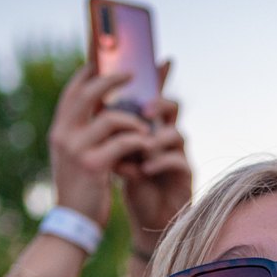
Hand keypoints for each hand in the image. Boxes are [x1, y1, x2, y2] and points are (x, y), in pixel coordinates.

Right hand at [47, 68, 154, 226]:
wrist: (74, 222)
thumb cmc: (82, 188)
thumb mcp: (76, 156)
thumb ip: (85, 133)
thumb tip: (107, 109)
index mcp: (59, 131)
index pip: (71, 92)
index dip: (86, 74)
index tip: (101, 61)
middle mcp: (63, 135)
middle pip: (89, 93)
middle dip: (112, 79)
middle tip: (132, 73)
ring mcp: (76, 149)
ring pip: (112, 118)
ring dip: (135, 121)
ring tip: (147, 129)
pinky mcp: (93, 165)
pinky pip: (123, 142)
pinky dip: (138, 142)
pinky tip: (147, 146)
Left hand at [123, 61, 192, 255]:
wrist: (147, 218)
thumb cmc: (134, 183)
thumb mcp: (118, 153)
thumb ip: (112, 132)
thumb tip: (91, 105)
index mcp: (152, 127)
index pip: (156, 96)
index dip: (161, 77)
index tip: (162, 59)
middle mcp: (168, 137)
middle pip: (174, 108)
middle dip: (160, 104)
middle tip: (145, 111)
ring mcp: (179, 154)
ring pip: (178, 134)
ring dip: (157, 138)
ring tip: (141, 148)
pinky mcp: (185, 176)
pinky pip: (178, 161)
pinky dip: (159, 162)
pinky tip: (144, 169)